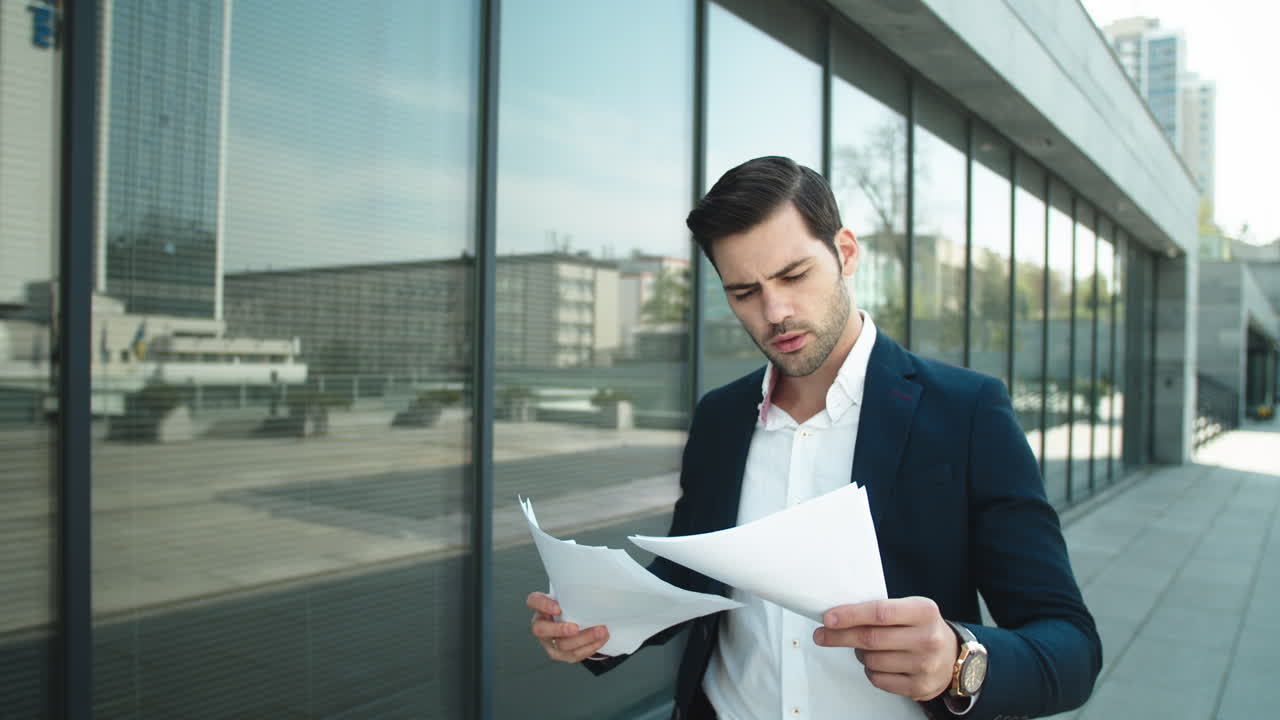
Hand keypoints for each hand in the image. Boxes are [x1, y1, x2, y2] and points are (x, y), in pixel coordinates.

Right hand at [527, 591, 610, 662]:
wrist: (575, 623)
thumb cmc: (572, 606)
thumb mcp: (570, 597)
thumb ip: (576, 592)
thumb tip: (597, 582)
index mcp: (541, 607)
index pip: (533, 601)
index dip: (543, 605)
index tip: (558, 607)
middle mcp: (541, 625)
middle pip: (541, 630)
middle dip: (559, 630)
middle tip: (576, 627)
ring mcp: (549, 643)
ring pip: (561, 646)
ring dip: (584, 639)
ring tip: (601, 631)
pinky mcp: (561, 655)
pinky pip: (575, 654)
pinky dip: (590, 647)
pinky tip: (602, 639)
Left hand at [813, 597, 956, 700]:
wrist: (952, 656)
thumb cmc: (922, 628)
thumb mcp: (910, 609)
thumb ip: (881, 610)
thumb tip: (839, 615)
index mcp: (924, 611)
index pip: (880, 612)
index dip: (850, 615)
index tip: (829, 618)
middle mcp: (927, 638)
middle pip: (870, 638)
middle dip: (840, 636)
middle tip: (823, 635)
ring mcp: (924, 664)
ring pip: (871, 660)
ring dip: (859, 653)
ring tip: (866, 647)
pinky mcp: (919, 686)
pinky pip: (878, 679)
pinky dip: (870, 670)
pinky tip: (878, 662)